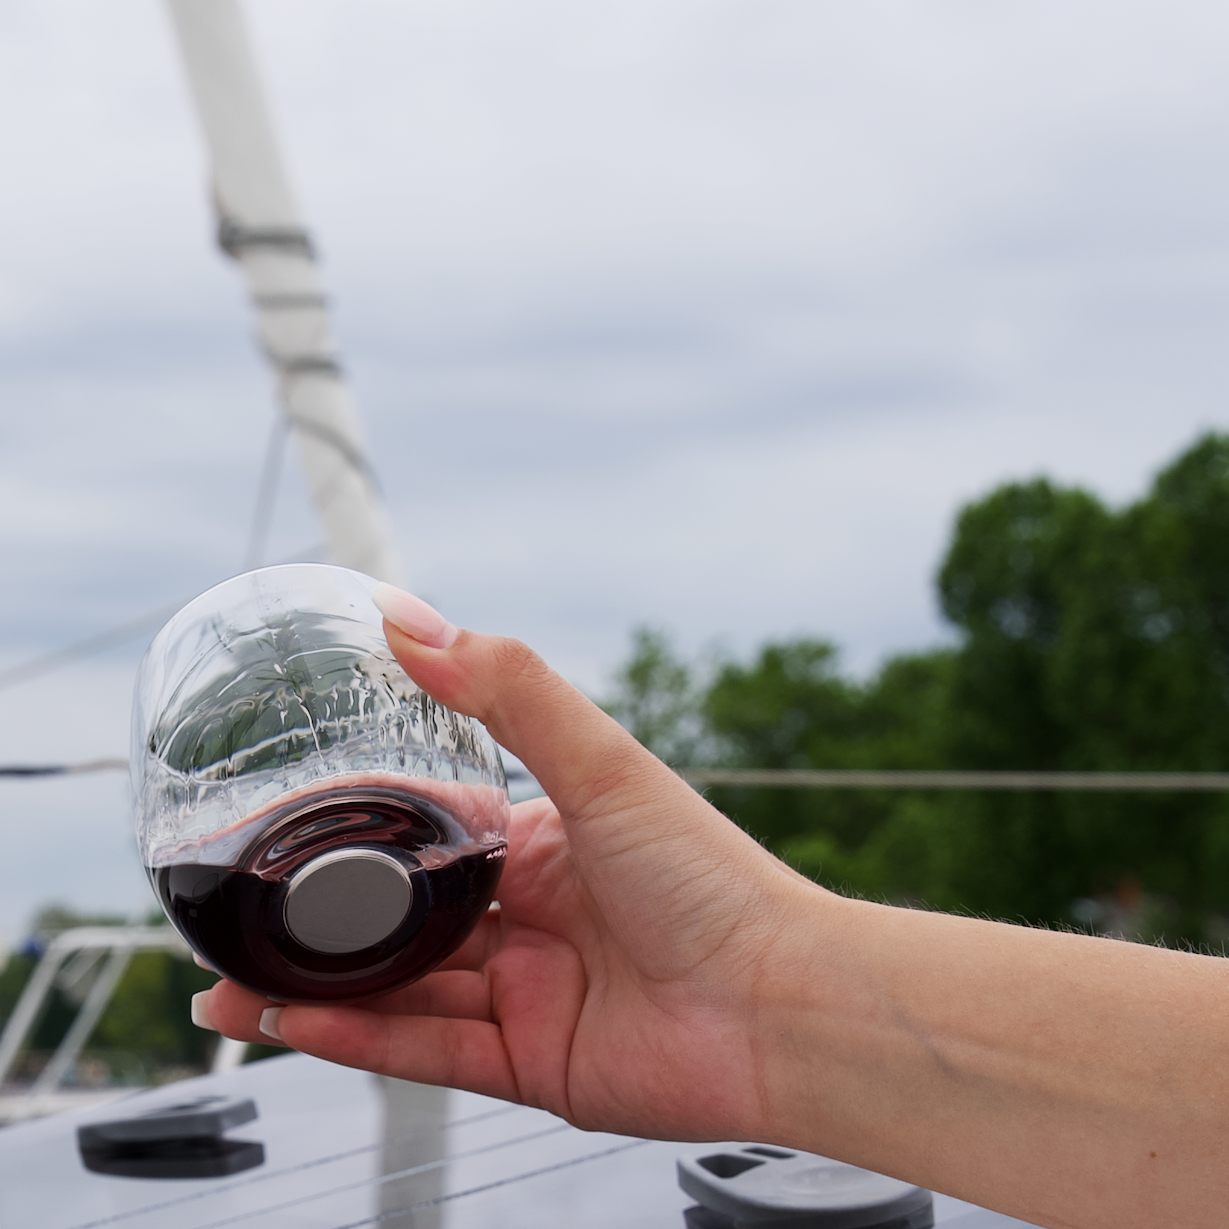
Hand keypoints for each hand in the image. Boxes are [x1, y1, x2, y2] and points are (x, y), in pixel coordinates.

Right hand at [199, 615, 822, 1141]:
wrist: (782, 1003)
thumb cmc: (709, 877)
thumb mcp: (599, 763)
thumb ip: (507, 691)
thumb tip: (411, 617)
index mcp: (542, 844)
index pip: (428, 830)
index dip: (357, 826)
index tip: (285, 816)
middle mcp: (529, 918)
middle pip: (401, 921)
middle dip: (319, 925)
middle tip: (238, 916)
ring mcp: (527, 994)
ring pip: (398, 994)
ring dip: (314, 994)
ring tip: (231, 989)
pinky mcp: (532, 1064)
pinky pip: (428, 1055)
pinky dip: (361, 1045)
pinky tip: (296, 1029)